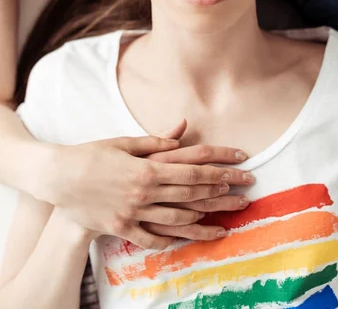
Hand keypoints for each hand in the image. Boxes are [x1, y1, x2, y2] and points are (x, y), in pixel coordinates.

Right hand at [44, 129, 251, 249]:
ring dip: (207, 215)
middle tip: (246, 192)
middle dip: (223, 192)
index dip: (220, 168)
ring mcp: (135, 212)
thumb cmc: (91, 155)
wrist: (59, 180)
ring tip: (230, 215)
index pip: (193, 169)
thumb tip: (180, 134)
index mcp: (148, 168)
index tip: (241, 165)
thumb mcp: (123, 142)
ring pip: (179, 217)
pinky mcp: (123, 228)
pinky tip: (192, 234)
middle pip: (192, 193)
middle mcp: (145, 192)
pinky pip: (154, 236)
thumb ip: (154, 141)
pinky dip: (175, 236)